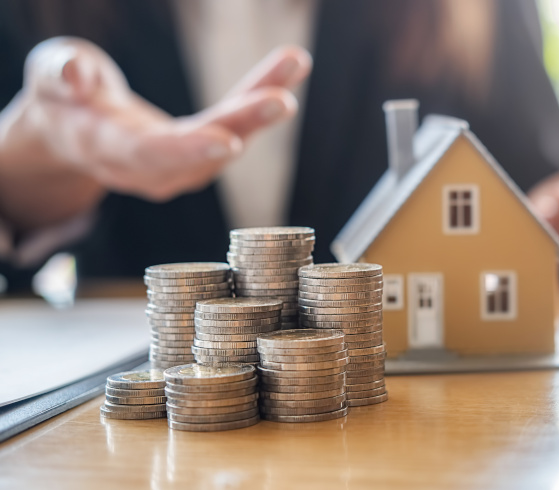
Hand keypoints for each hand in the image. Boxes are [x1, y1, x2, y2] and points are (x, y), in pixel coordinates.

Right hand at [0, 37, 310, 229]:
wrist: (71, 131)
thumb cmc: (61, 100)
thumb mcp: (46, 76)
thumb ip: (59, 73)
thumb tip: (77, 77)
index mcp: (106, 149)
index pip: (149, 155)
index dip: (188, 150)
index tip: (228, 141)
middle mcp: (149, 166)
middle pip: (202, 150)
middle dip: (243, 125)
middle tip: (283, 100)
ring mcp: (179, 164)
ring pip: (228, 135)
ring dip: (263, 103)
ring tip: (294, 61)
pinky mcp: (200, 151)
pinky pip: (235, 122)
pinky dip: (261, 94)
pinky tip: (290, 65)